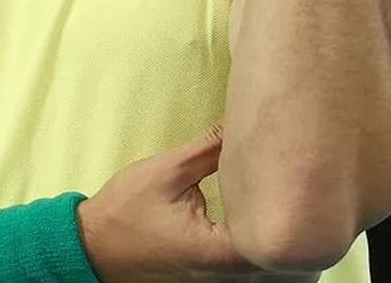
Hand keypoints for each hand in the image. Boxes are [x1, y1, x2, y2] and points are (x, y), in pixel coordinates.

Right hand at [76, 125, 321, 281]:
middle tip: (300, 190)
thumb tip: (241, 123)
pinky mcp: (207, 276)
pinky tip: (260, 222)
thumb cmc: (124, 213)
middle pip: (273, 259)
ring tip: (284, 202)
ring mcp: (214, 279)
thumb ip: (208, 150)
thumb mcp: (167, 172)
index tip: (297, 184)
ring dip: (272, 239)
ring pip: (260, 266)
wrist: (90, 246)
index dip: (289, 213)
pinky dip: (254, 247)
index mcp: (215, 251)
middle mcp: (220, 273)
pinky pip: (244, 268)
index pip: (271, 241)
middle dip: (287, 228)